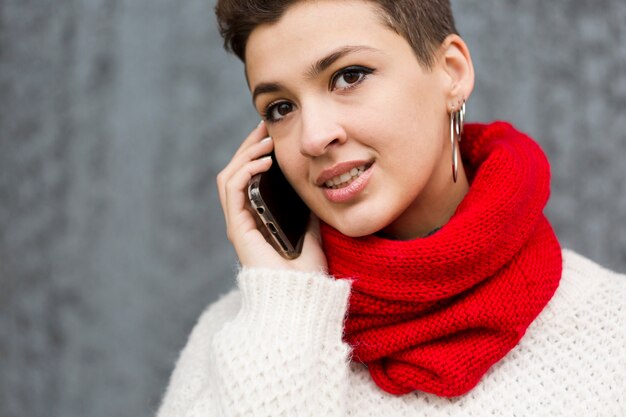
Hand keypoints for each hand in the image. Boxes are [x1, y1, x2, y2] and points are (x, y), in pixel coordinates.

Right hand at [216, 122, 327, 271]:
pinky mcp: (238, 228)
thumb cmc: (307, 271)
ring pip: (229, 177)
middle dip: (249, 147)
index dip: (257, 154)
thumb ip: (304, 209)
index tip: (273, 135)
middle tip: (265, 126)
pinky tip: (263, 161)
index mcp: (258, 219)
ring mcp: (239, 224)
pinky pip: (233, 189)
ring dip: (246, 154)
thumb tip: (311, 185)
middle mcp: (244, 220)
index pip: (249, 179)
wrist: (303, 296)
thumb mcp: (310, 229)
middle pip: (236, 173)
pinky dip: (245, 170)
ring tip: (265, 140)